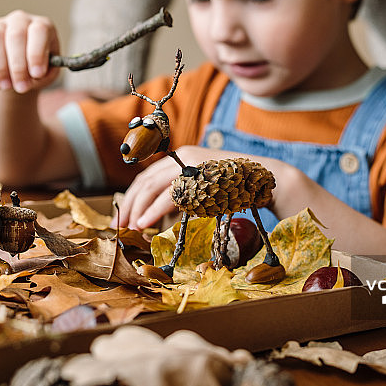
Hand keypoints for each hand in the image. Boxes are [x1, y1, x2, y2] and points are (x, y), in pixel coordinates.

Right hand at [0, 10, 59, 93]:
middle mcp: (19, 21)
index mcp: (41, 26)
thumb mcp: (48, 73)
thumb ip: (45, 73)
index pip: (39, 30)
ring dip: (0, 68)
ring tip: (7, 87)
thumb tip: (35, 75)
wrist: (19, 72)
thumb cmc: (37, 69)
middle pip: (15, 35)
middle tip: (22, 87)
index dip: (37, 53)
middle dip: (18, 66)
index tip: (37, 74)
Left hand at [117, 146, 313, 229]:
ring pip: (152, 187)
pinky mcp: (199, 176)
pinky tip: (144, 223)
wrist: (265, 179)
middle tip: (120, 226)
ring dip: (138, 209)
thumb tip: (157, 213)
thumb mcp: (204, 187)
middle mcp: (183, 156)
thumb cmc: (237, 188)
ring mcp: (191, 164)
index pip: (147, 176)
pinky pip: (169, 195)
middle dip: (129, 205)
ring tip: (130, 228)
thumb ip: (184, 192)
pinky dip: (153, 211)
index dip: (132, 197)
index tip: (124, 217)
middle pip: (144, 181)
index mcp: (181, 157)